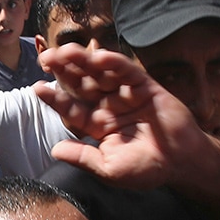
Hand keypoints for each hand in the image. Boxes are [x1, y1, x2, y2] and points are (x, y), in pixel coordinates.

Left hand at [32, 44, 209, 189]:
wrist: (182, 163)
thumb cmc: (146, 168)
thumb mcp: (108, 168)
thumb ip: (83, 157)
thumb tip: (55, 150)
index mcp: (97, 124)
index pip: (71, 108)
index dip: (55, 98)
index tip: (37, 88)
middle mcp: (108, 105)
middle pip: (81, 84)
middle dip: (64, 70)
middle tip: (46, 58)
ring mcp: (126, 93)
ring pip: (100, 73)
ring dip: (83, 60)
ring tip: (65, 51)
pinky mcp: (145, 86)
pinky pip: (127, 71)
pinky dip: (114, 63)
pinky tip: (98, 56)